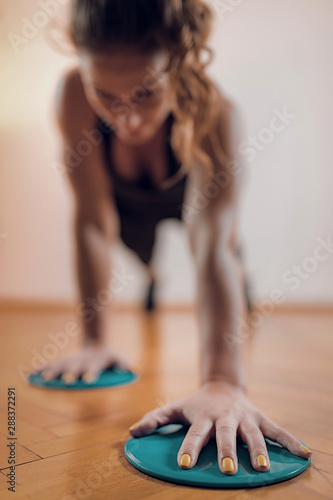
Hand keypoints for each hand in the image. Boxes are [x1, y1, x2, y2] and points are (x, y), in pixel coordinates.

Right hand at [36, 343, 130, 383]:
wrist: (95, 345)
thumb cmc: (108, 358)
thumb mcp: (118, 359)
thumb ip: (122, 364)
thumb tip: (128, 368)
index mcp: (95, 362)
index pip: (93, 367)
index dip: (91, 373)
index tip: (88, 379)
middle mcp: (80, 361)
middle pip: (74, 367)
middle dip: (70, 373)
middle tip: (66, 379)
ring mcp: (70, 361)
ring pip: (60, 365)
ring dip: (52, 372)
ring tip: (44, 378)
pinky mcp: (61, 363)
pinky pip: (49, 366)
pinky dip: (39, 370)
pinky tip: (30, 376)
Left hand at [129, 379, 311, 473]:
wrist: (222, 387)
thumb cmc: (196, 404)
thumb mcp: (175, 408)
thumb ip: (154, 419)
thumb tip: (131, 432)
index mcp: (203, 416)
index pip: (195, 434)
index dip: (189, 448)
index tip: (185, 464)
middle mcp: (225, 417)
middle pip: (226, 434)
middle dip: (227, 450)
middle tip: (227, 469)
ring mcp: (244, 418)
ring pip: (253, 433)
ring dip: (258, 449)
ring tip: (263, 467)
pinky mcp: (260, 419)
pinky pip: (277, 430)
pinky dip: (291, 441)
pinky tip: (305, 454)